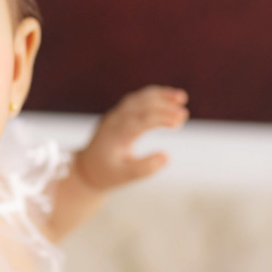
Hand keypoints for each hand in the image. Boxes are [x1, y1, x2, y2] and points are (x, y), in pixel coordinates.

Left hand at [74, 85, 188, 190]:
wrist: (87, 167)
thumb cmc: (107, 173)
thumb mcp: (124, 176)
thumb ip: (144, 168)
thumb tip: (167, 157)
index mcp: (116, 135)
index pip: (140, 121)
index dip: (161, 118)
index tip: (180, 120)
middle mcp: (115, 121)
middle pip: (140, 106)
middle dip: (163, 106)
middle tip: (184, 113)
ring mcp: (116, 115)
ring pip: (138, 98)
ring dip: (159, 96)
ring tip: (181, 97)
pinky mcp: (119, 113)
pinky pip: (137, 99)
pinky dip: (153, 96)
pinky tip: (170, 99)